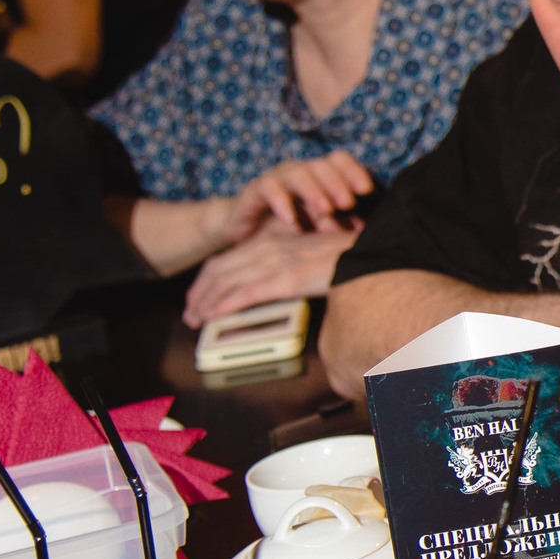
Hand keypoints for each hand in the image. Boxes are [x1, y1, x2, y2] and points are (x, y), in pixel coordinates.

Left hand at [182, 221, 360, 327]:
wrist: (369, 253)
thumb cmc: (347, 255)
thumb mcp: (310, 253)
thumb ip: (290, 265)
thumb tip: (281, 284)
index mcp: (273, 239)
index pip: (227, 258)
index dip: (207, 278)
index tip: (198, 295)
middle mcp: (268, 247)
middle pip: (219, 269)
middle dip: (199, 293)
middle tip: (190, 312)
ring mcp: (276, 262)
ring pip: (226, 282)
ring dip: (206, 302)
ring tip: (196, 319)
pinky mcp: (286, 278)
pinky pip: (246, 293)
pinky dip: (225, 305)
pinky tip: (213, 315)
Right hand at [217, 149, 374, 249]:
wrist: (246, 235)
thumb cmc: (292, 230)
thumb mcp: (321, 228)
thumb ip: (343, 223)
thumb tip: (369, 229)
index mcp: (320, 176)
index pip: (340, 161)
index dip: (354, 171)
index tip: (368, 190)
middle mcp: (300, 172)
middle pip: (322, 165)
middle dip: (338, 182)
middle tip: (348, 203)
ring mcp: (277, 179)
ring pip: (297, 173)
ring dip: (314, 190)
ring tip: (326, 210)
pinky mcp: (254, 192)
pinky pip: (268, 189)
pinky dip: (281, 202)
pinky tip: (292, 220)